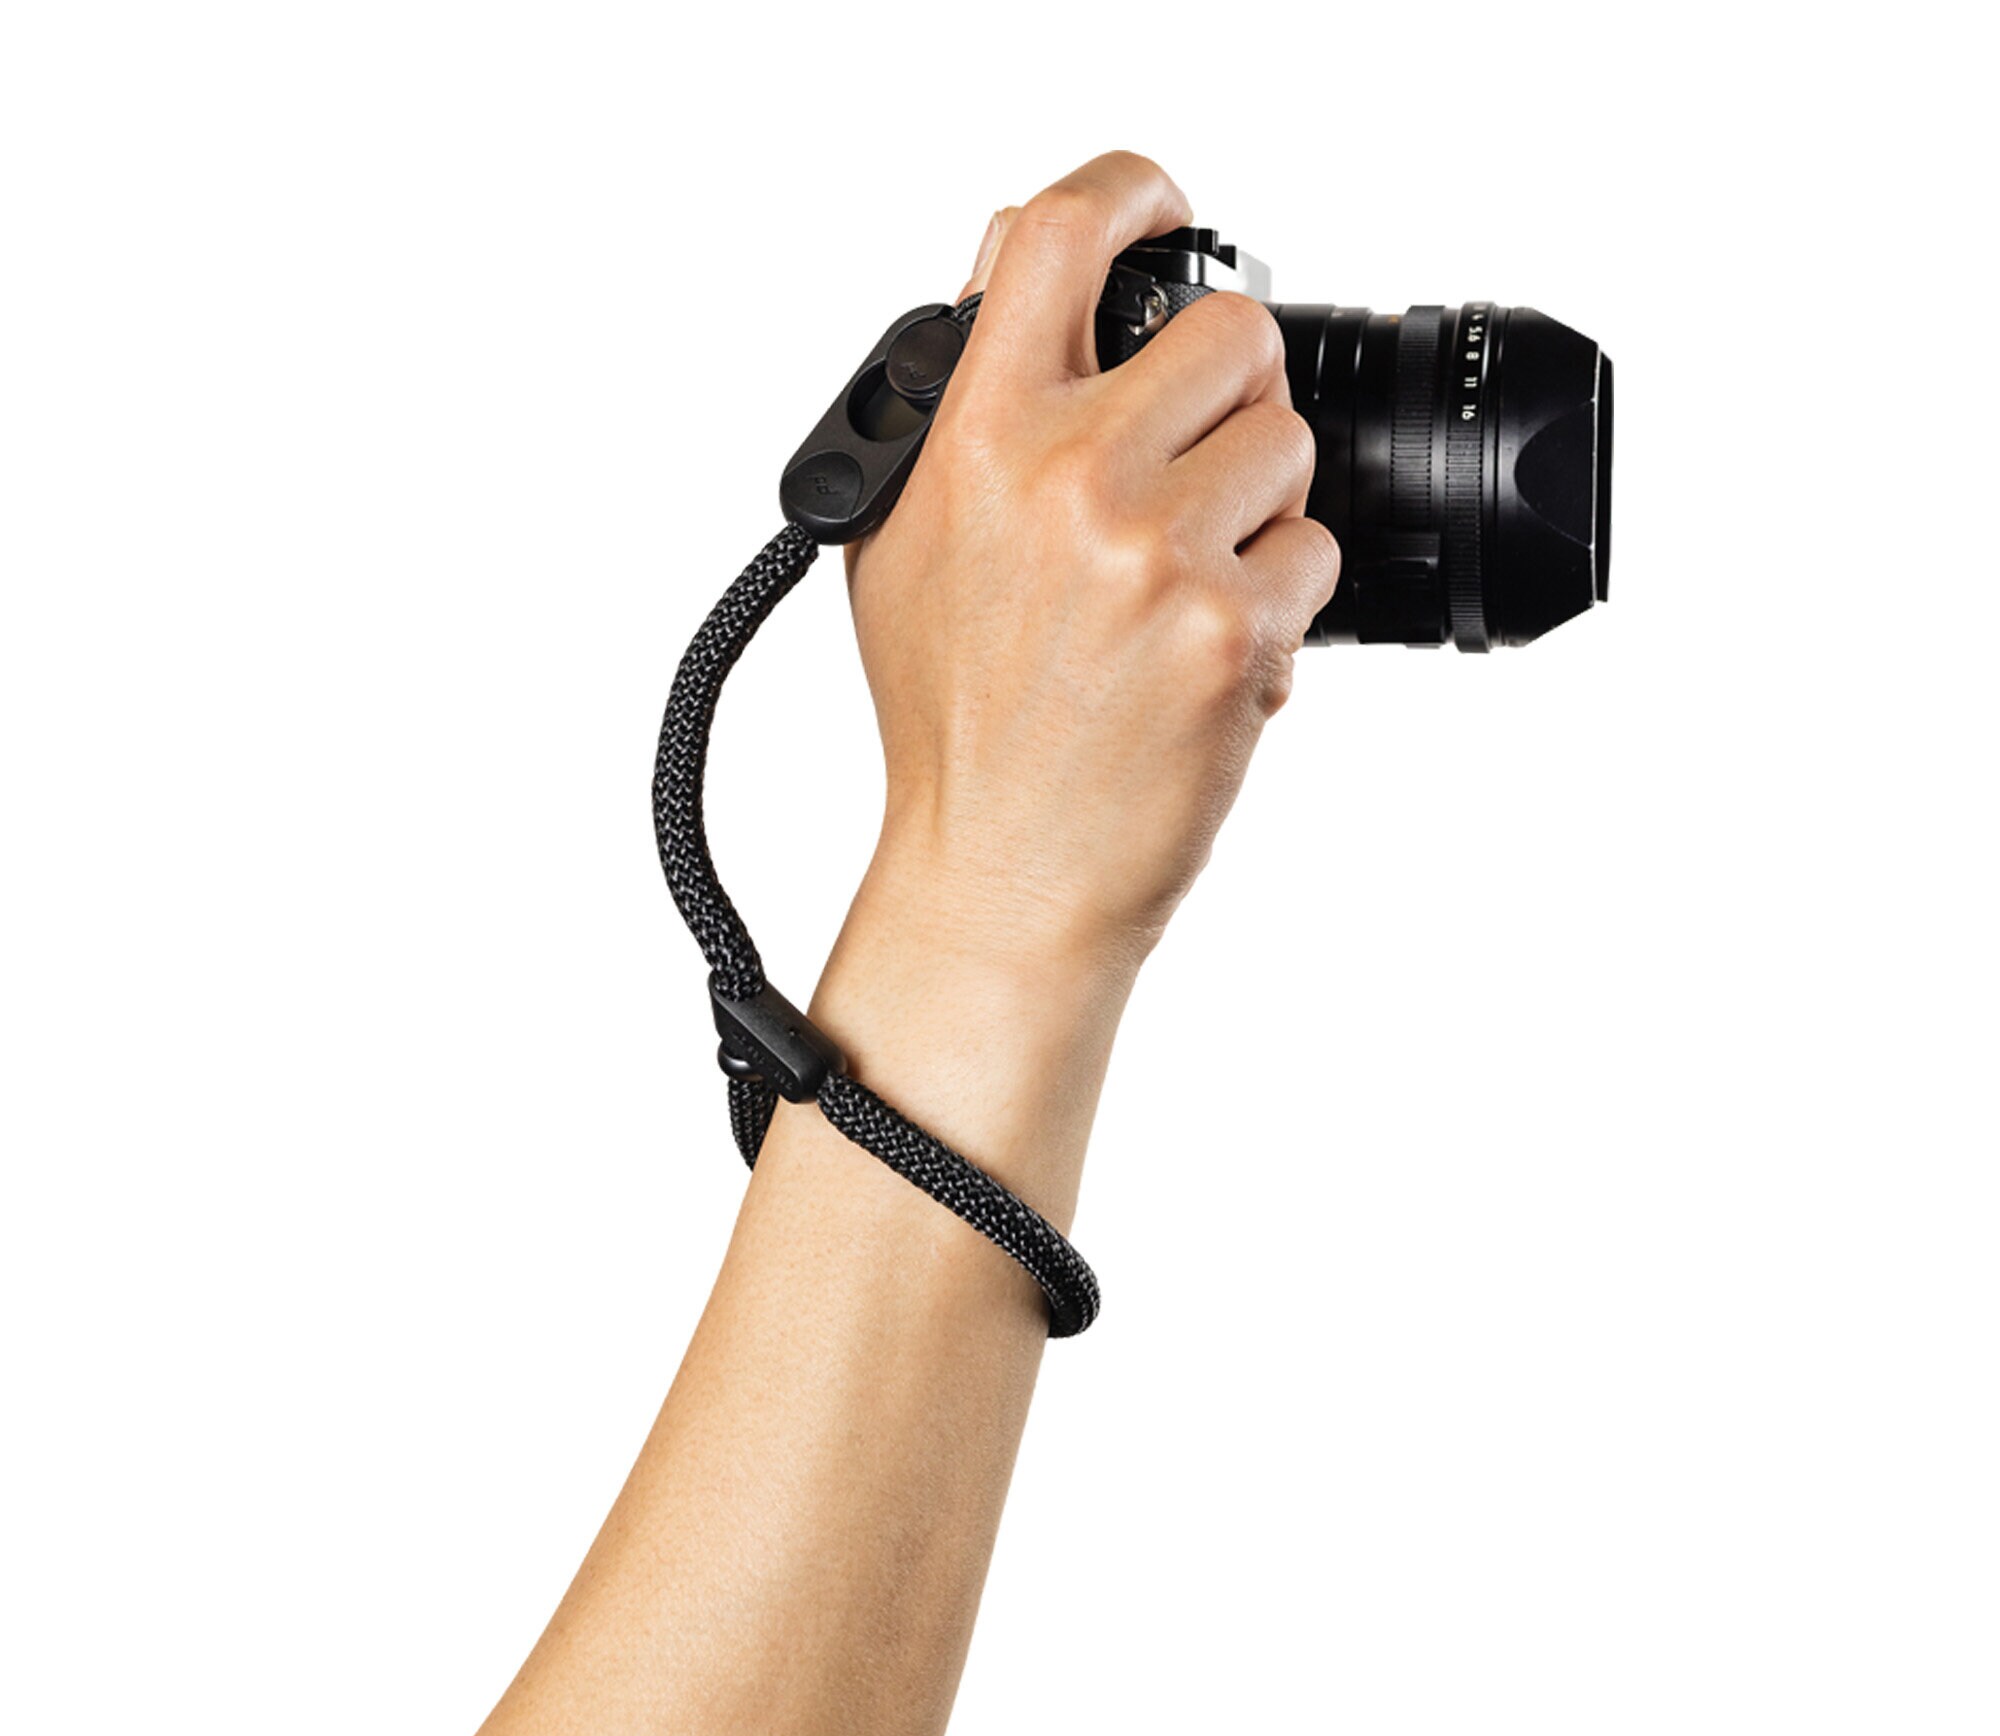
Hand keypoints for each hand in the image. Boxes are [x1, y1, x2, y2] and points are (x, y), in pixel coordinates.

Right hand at [844, 151, 1339, 983]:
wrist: (1001, 876)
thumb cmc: (952, 729)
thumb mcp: (898, 549)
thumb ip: (958, 414)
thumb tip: (1013, 287)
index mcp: (974, 440)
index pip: (1058, 234)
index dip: (1129, 193)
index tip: (1163, 211)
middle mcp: (1067, 478)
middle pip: (1228, 333)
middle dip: (1230, 393)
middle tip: (1198, 462)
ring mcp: (1157, 553)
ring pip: (1285, 445)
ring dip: (1258, 506)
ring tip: (1188, 584)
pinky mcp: (1233, 631)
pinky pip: (1314, 554)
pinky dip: (1278, 601)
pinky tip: (1209, 654)